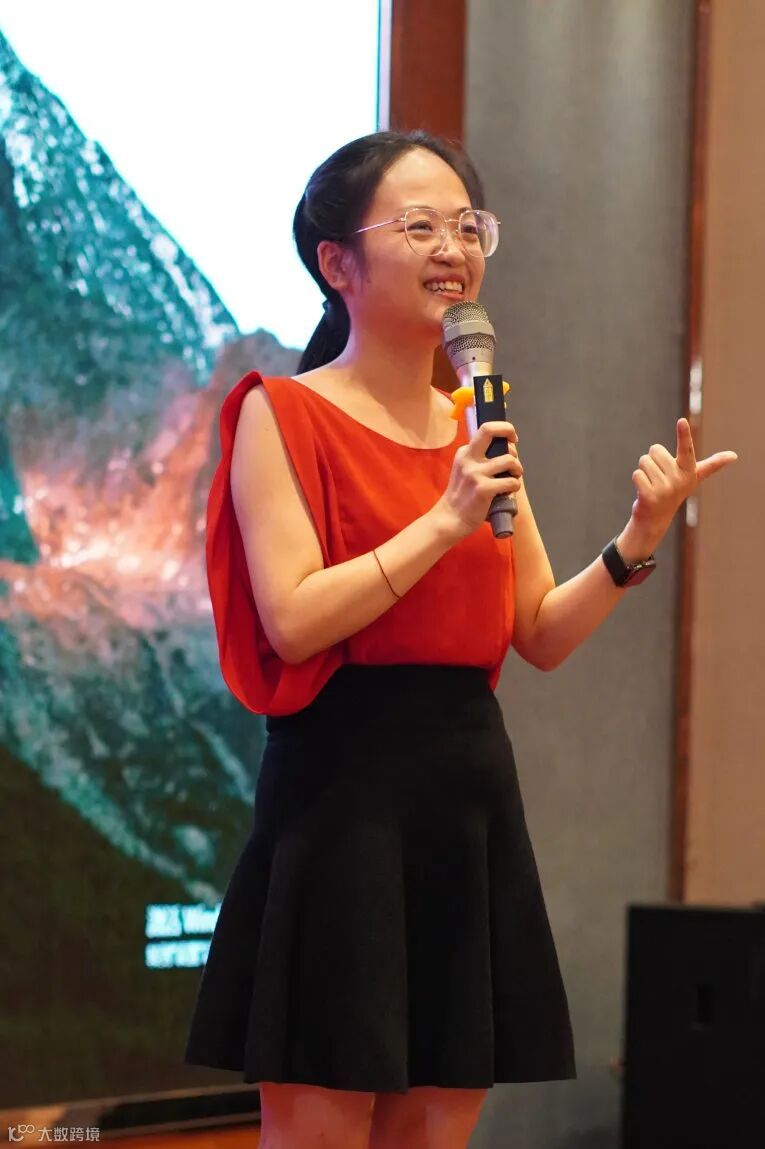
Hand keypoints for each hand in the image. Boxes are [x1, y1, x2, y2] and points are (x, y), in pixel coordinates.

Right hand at [435, 420, 522, 539]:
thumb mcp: (465, 470)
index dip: (505, 429)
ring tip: (513, 479)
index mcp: (464, 452)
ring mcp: (475, 473)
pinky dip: (514, 486)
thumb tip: (507, 449)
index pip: (486, 428)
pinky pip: (511, 482)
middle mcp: (468, 458)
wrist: (450, 518)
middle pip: (492, 431)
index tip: (512, 439)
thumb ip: (480, 459)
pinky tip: (508, 492)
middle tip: (513, 461)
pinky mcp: (483, 489)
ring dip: (517, 470)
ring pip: (509, 460)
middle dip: (510, 435)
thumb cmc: (462, 496)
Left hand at [629, 418, 737, 543]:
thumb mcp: (694, 476)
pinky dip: (637, 479)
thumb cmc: (675, 490)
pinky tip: (644, 491)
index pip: (686, 448)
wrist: (656, 518)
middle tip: (658, 476)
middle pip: (655, 450)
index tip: (682, 421)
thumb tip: (734, 456)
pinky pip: (637, 474)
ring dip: (644, 470)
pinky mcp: (650, 496)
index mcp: (690, 471)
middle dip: (653, 460)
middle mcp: (679, 479)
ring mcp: (665, 489)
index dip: (684, 434)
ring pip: (644, 461)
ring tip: (652, 483)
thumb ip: (711, 465)